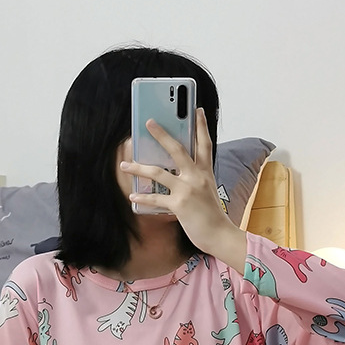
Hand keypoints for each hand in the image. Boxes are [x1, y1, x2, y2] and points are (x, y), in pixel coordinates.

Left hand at [121, 109, 244, 263]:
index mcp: (205, 172)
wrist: (220, 235)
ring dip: (139, 167)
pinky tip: (133, 195)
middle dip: (162, 134)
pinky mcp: (179, 205)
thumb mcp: (207, 191)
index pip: (204, 144)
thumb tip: (177, 172)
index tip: (197, 109)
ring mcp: (187, 189)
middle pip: (177, 149)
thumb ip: (195, 179)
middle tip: (148, 122)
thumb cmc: (212, 216)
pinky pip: (156, 198)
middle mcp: (196, 177)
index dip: (201, 126)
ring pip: (158, 172)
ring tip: (124, 164)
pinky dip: (143, 197)